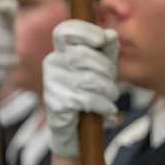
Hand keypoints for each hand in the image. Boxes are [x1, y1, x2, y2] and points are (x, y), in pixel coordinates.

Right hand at [44, 20, 119, 157]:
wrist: (77, 132)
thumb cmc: (91, 94)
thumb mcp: (103, 68)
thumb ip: (107, 50)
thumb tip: (110, 34)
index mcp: (62, 51)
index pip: (64, 31)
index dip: (83, 31)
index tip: (101, 39)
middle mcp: (51, 64)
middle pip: (82, 55)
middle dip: (105, 69)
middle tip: (113, 83)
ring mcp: (51, 84)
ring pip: (87, 79)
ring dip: (107, 90)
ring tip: (111, 97)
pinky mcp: (55, 104)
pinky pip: (84, 99)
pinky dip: (102, 105)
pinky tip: (108, 111)